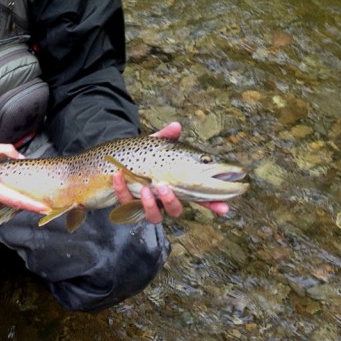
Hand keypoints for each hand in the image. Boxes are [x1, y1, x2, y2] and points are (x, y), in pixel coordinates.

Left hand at [111, 122, 230, 224]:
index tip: (224, 208)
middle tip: (166, 187)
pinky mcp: (128, 204)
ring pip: (154, 215)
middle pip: (175, 210)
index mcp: (177, 185)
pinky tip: (119, 175)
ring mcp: (146, 204)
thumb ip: (165, 137)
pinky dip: (122, 190)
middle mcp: (163, 198)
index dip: (213, 204)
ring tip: (144, 188)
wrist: (115, 159)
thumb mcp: (154, 144)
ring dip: (149, 203)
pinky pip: (126, 203)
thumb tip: (176, 126)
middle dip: (172, 202)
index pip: (199, 197)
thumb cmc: (142, 154)